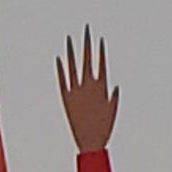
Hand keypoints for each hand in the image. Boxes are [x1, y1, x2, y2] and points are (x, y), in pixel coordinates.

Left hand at [58, 30, 118, 153]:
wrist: (89, 142)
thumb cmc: (103, 128)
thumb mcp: (112, 110)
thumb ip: (112, 96)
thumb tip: (113, 86)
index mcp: (101, 87)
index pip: (101, 63)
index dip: (99, 50)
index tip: (98, 38)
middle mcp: (88, 86)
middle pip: (87, 60)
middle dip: (87, 43)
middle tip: (86, 29)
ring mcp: (76, 91)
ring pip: (73, 66)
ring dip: (71, 51)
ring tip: (69, 38)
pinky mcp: (65, 98)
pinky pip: (62, 80)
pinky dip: (60, 69)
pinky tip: (58, 58)